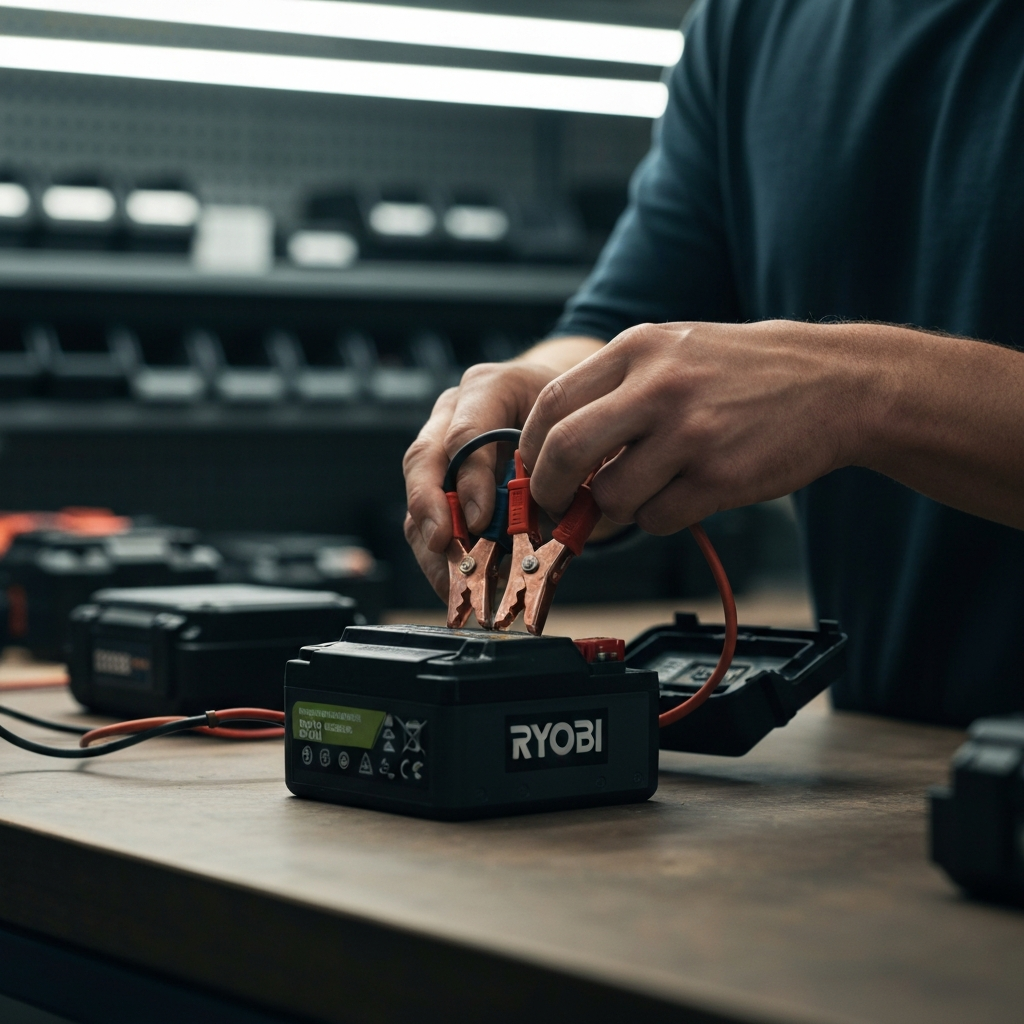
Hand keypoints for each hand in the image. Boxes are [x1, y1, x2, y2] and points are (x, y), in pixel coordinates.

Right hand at [403, 337, 603, 598]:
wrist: (567, 413)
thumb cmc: (575, 420)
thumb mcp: (577, 434)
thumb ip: (561, 470)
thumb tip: (542, 526)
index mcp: (492, 388)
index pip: (465, 433)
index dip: (470, 479)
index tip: (480, 520)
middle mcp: (454, 412)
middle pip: (424, 458)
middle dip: (430, 507)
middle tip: (444, 544)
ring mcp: (440, 444)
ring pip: (418, 492)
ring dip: (431, 540)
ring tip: (454, 580)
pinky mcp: (437, 479)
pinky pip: (425, 517)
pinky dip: (438, 554)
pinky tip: (456, 582)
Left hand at [519, 320, 875, 533]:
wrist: (836, 383)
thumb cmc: (746, 371)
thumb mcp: (674, 352)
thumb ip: (616, 391)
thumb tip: (556, 452)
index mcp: (639, 348)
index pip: (552, 403)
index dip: (531, 448)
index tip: (534, 471)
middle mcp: (659, 386)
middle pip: (564, 452)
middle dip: (549, 491)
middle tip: (556, 507)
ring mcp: (690, 433)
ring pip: (611, 497)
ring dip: (617, 509)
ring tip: (647, 489)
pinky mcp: (719, 477)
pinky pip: (656, 519)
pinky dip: (658, 519)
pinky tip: (684, 495)